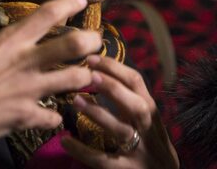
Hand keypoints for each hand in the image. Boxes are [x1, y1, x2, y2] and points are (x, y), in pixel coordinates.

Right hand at [0, 0, 101, 140]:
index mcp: (9, 41)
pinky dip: (55, 116)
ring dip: (83, 78)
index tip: (81, 1)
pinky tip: (53, 114)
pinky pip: (53, 117)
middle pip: (73, 46)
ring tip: (87, 76)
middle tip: (96, 42)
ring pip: (74, 80)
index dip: (68, 4)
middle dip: (91, 42)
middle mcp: (25, 62)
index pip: (47, 14)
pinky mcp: (26, 116)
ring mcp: (30, 90)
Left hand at [61, 55, 178, 168]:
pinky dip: (83, 150)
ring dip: (99, 114)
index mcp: (150, 111)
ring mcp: (139, 151)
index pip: (136, 83)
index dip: (115, 68)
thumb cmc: (151, 143)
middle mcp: (148, 129)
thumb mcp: (147, 119)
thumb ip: (130, 99)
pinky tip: (66, 140)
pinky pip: (103, 160)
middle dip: (113, 88)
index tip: (91, 58)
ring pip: (121, 131)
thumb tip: (102, 71)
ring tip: (75, 101)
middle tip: (88, 75)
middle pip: (136, 105)